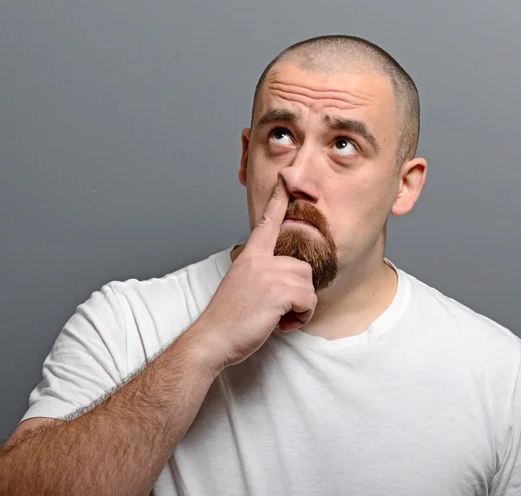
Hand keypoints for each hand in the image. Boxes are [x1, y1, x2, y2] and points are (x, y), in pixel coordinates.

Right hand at [194, 176, 316, 368]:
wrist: (212, 339)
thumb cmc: (228, 318)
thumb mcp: (241, 285)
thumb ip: (260, 274)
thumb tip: (281, 279)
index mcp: (250, 257)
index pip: (267, 223)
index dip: (277, 200)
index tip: (285, 180)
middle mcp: (259, 260)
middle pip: (302, 267)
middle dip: (297, 293)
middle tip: (276, 310)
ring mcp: (269, 274)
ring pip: (307, 285)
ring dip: (299, 307)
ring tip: (275, 317)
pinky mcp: (278, 291)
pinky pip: (308, 301)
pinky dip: (300, 317)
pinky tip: (280, 323)